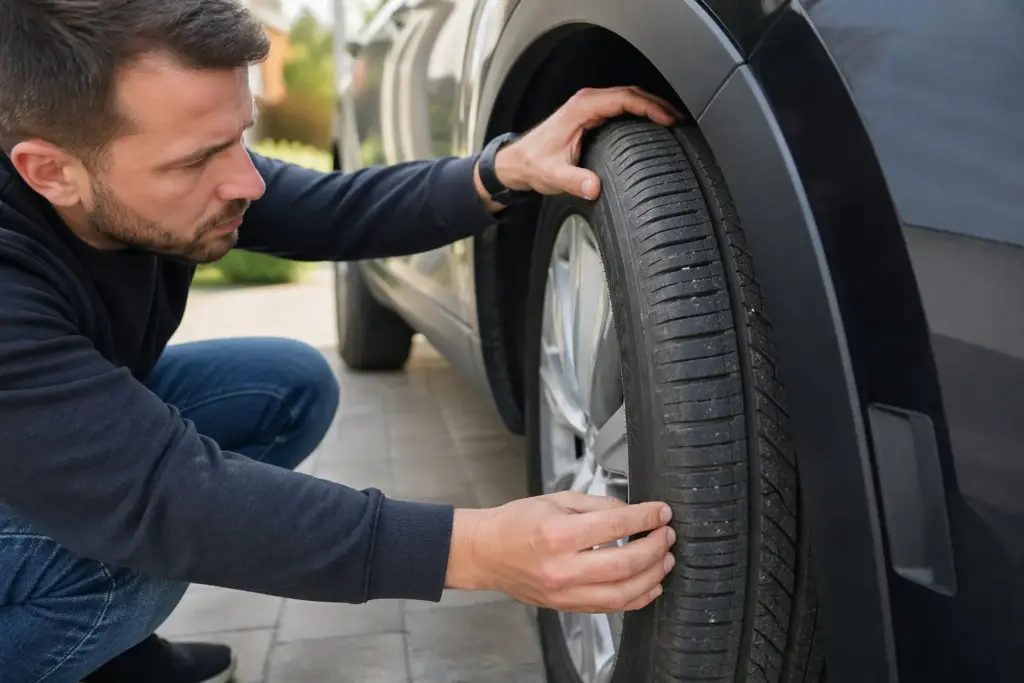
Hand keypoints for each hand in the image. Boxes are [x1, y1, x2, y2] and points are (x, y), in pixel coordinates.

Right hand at [445, 491, 675, 612]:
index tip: (661, 511)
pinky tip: (650, 585)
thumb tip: (629, 511)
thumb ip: (596, 505)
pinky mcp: (566, 606)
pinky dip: (636, 598)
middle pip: (625, 562)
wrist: (486, 552)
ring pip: (622, 592)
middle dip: (655, 547)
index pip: (616, 525)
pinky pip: (610, 608)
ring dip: (653, 575)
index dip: (646, 517)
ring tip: (666, 560)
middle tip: (668, 535)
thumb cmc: (515, 524)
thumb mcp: (556, 500)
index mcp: (558, 534)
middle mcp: (562, 567)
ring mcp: (564, 592)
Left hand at [474, 85, 683, 208]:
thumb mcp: (554, 175)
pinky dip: (640, 112)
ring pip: (628, 98)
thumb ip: (575, 181)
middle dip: (658, 104)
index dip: (650, 107)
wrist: (518, 163)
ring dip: (651, 106)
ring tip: (673, 121)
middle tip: (681, 121)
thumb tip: (595, 188)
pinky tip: (652, 125)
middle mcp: (586, 102)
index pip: (624, 99)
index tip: (669, 120)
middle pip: (631, 94)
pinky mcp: (591, 115)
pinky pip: (621, 107)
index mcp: (581, 108)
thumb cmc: (533, 165)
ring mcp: (589, 106)